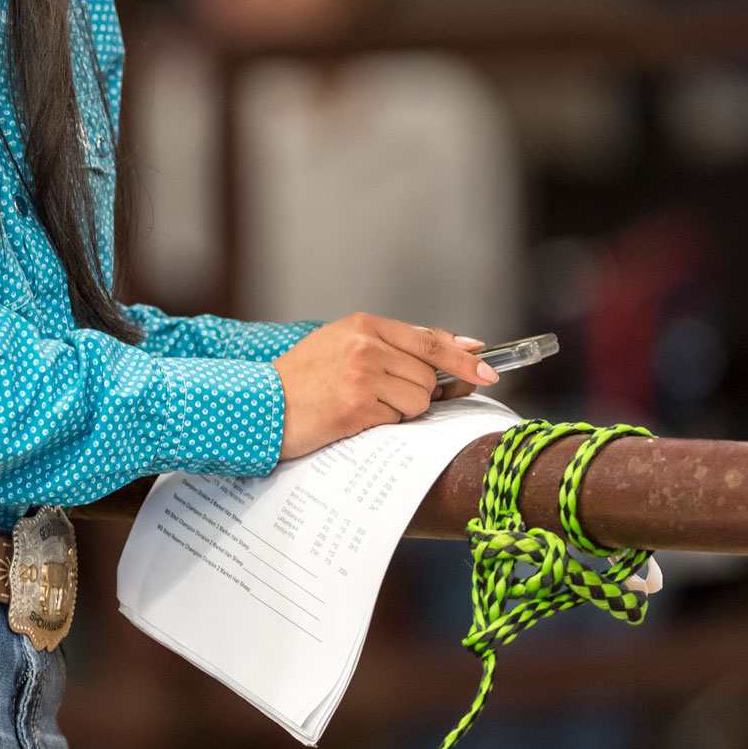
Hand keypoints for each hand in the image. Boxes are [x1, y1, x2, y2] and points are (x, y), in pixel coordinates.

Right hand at [272, 316, 496, 458]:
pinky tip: (354, 417)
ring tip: (362, 406)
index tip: (488, 370)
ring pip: (419, 399)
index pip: (429, 340)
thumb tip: (461, 347)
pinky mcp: (358, 405)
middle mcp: (365, 345)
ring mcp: (362, 374)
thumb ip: (398, 345)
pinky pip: (399, 418)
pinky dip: (383, 423)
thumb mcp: (344, 347)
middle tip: (385, 398)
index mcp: (363, 325)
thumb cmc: (302, 382)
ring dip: (400, 410)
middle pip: (428, 375)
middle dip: (418, 393)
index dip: (463, 358)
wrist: (259, 407)